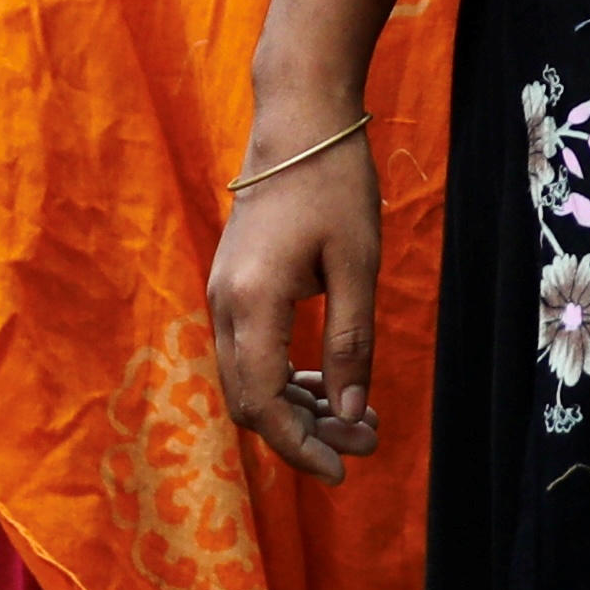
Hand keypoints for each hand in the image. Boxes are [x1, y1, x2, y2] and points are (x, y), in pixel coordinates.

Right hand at [204, 107, 384, 482]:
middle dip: (305, 433)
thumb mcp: (357, 267)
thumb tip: (351, 416)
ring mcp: (224, 292)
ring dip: (299, 407)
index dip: (299, 447)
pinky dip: (287, 375)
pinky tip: (331, 383)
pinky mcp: (234, 283)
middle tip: (365, 443)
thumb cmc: (334, 184)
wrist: (299, 119)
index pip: (263, 402)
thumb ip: (351, 344)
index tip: (343, 470)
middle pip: (250, 399)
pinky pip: (252, 349)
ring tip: (359, 420)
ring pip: (250, 377)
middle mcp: (224, 303)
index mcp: (252, 302)